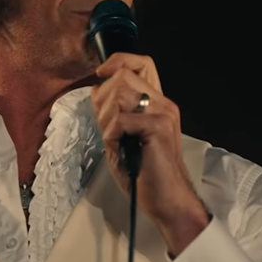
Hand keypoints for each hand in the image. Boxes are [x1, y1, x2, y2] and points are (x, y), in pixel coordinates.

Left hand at [91, 52, 209, 255]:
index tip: (101, 74)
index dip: (118, 61)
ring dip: (106, 119)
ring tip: (116, 140)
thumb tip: (96, 88)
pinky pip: (119, 120)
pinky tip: (121, 149)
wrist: (166, 200)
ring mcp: (162, 113)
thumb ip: (113, 110)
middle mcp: (162, 102)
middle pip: (120, 77)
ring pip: (118, 94)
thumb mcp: (122, 135)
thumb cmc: (142, 172)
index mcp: (156, 102)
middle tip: (109, 129)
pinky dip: (111, 135)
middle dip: (102, 101)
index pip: (140, 63)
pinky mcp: (158, 127)